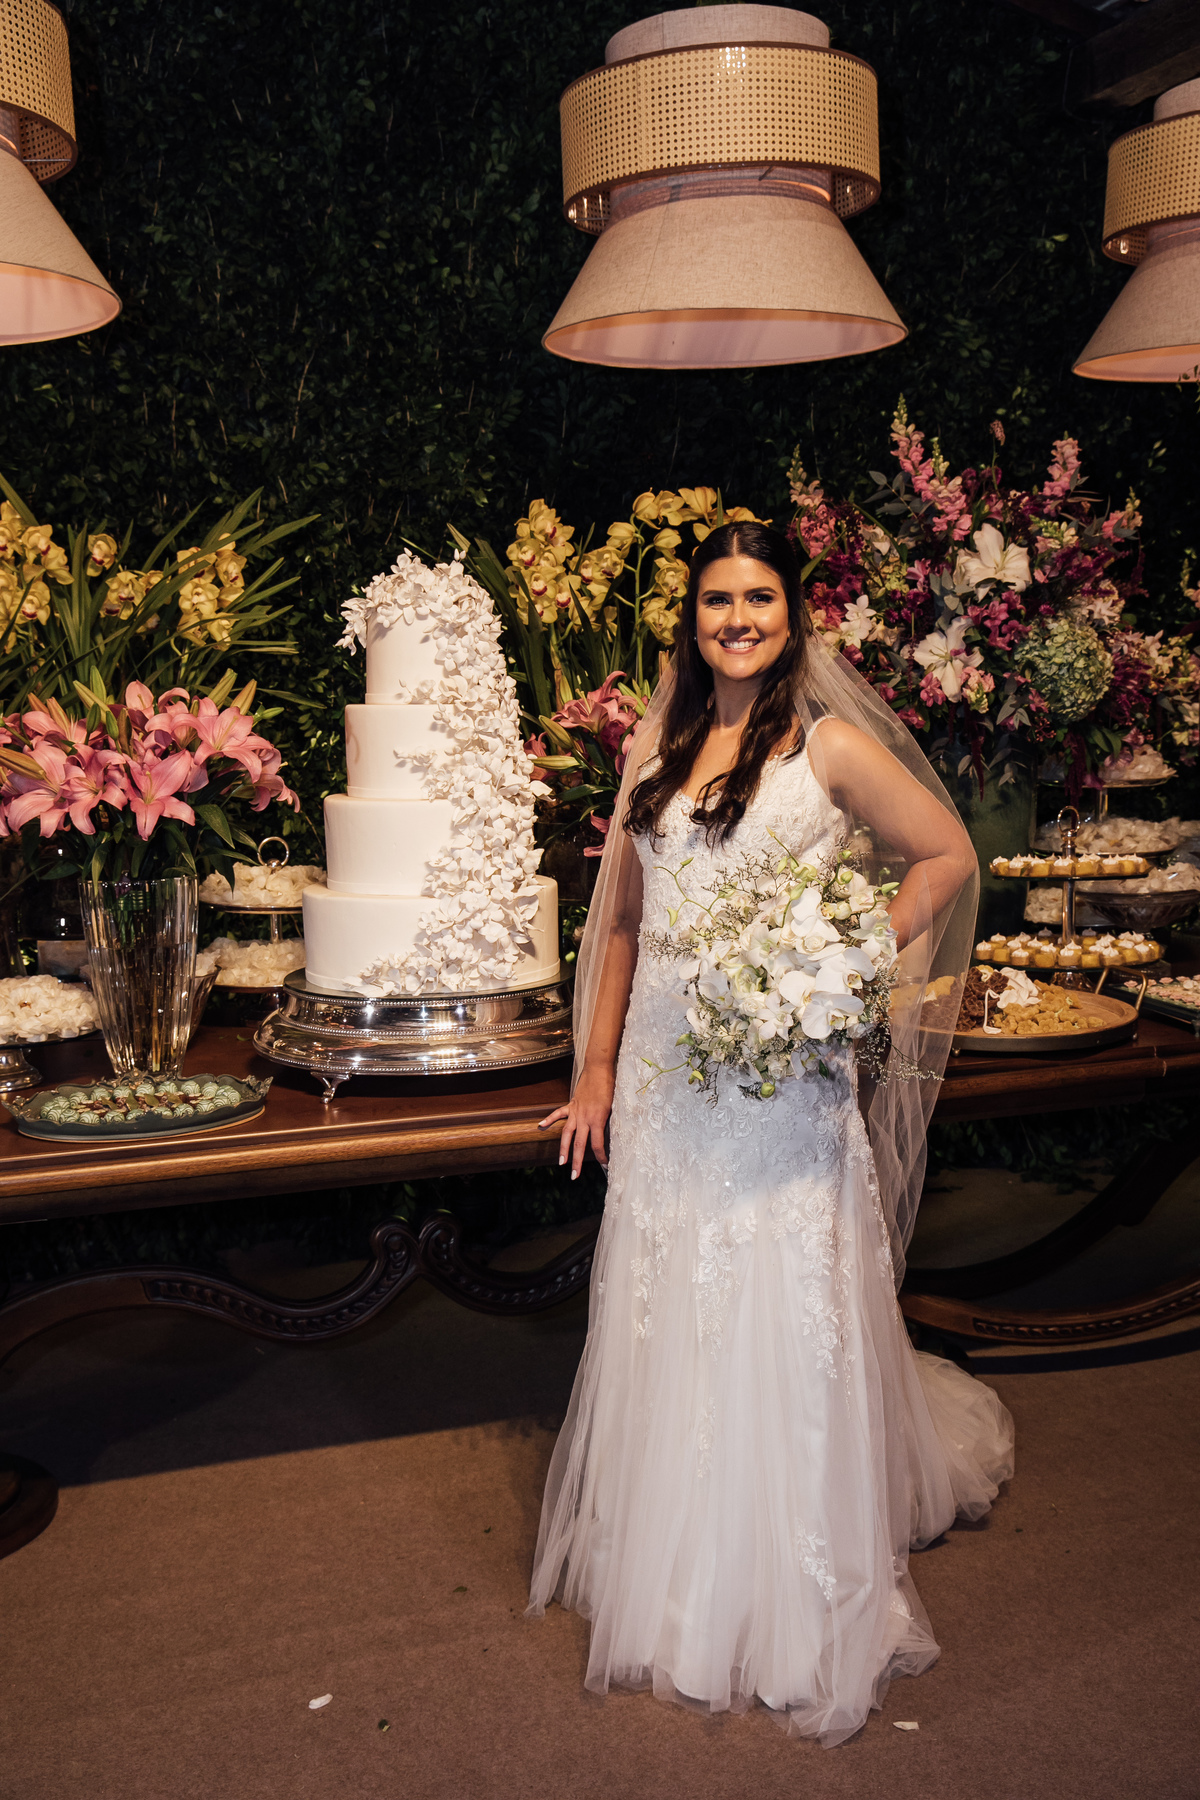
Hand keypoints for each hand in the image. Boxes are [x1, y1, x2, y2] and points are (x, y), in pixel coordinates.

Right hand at [538, 1063, 614, 1179]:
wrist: (599, 1069)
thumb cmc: (610, 1086)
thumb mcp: (615, 1106)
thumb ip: (609, 1121)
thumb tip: (610, 1134)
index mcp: (598, 1120)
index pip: (597, 1144)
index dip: (601, 1157)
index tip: (605, 1165)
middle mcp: (584, 1118)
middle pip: (579, 1144)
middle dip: (577, 1161)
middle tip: (574, 1176)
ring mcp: (576, 1112)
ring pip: (567, 1134)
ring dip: (563, 1149)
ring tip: (560, 1162)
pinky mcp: (571, 1104)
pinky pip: (559, 1114)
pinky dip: (549, 1119)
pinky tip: (541, 1126)